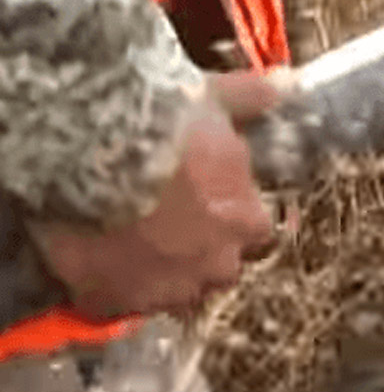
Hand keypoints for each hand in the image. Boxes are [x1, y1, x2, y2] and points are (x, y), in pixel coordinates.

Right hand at [30, 71, 285, 319]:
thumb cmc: (161, 122)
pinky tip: (94, 266)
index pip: (256, 233)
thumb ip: (250, 99)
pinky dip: (109, 291)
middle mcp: (217, 264)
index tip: (211, 206)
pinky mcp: (115, 301)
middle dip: (200, 253)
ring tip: (127, 244)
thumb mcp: (211, 100)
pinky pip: (117, 306)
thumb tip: (282, 85)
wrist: (92, 147)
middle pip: (219, 270)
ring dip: (158, 276)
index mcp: (246, 221)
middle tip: (166, 225)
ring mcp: (167, 289)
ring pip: (172, 294)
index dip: (232, 220)